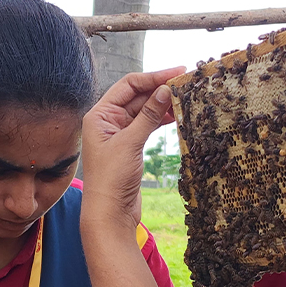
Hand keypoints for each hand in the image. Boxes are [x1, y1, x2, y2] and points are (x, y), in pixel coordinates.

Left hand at [79, 67, 184, 226]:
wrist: (109, 214)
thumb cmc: (111, 179)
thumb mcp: (130, 143)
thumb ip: (148, 115)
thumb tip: (165, 90)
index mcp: (99, 114)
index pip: (128, 85)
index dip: (153, 77)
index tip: (176, 72)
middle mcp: (107, 121)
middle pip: (137, 96)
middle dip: (160, 89)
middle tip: (186, 83)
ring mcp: (119, 133)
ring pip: (144, 110)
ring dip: (162, 104)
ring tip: (185, 98)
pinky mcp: (130, 146)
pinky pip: (147, 125)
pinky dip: (160, 119)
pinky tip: (176, 115)